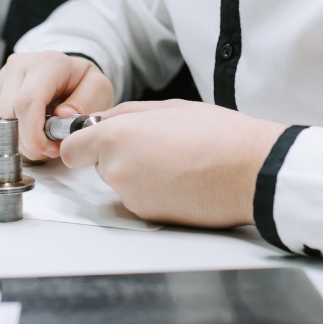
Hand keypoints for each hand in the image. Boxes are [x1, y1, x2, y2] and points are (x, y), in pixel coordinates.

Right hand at [0, 51, 113, 160]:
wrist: (69, 73)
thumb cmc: (83, 82)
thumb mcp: (98, 89)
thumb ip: (84, 102)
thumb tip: (62, 115)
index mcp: (47, 63)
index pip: (27, 102)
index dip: (34, 134)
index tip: (52, 149)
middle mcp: (20, 66)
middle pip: (9, 115)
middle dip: (29, 142)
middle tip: (52, 148)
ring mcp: (4, 78)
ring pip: (0, 122)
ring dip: (22, 140)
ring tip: (46, 137)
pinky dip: (16, 134)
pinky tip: (34, 129)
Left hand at [60, 100, 285, 227]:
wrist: (251, 170)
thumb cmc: (218, 134)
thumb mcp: (168, 107)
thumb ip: (127, 114)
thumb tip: (103, 121)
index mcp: (116, 137)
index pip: (71, 148)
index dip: (83, 144)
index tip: (94, 142)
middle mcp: (117, 170)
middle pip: (99, 165)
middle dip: (119, 156)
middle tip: (157, 146)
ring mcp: (133, 197)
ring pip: (122, 183)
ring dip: (139, 175)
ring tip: (176, 162)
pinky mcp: (150, 216)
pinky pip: (141, 200)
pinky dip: (155, 192)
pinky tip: (182, 180)